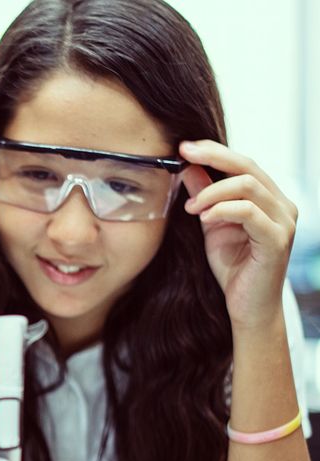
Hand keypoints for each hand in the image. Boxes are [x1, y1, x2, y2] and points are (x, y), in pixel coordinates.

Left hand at [179, 140, 297, 330]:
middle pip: (248, 166)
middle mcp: (282, 205)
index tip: (183, 147)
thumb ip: (204, 197)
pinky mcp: (277, 240)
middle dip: (213, 157)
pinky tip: (204, 218)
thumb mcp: (211, 226)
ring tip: (191, 206)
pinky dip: (223, 210)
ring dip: (213, 191)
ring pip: (249, 186)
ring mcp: (283, 222)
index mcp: (268, 199)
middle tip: (183, 155)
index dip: (214, 151)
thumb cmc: (233, 268)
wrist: (247, 307)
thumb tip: (187, 167)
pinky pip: (250, 212)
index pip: (243, 163)